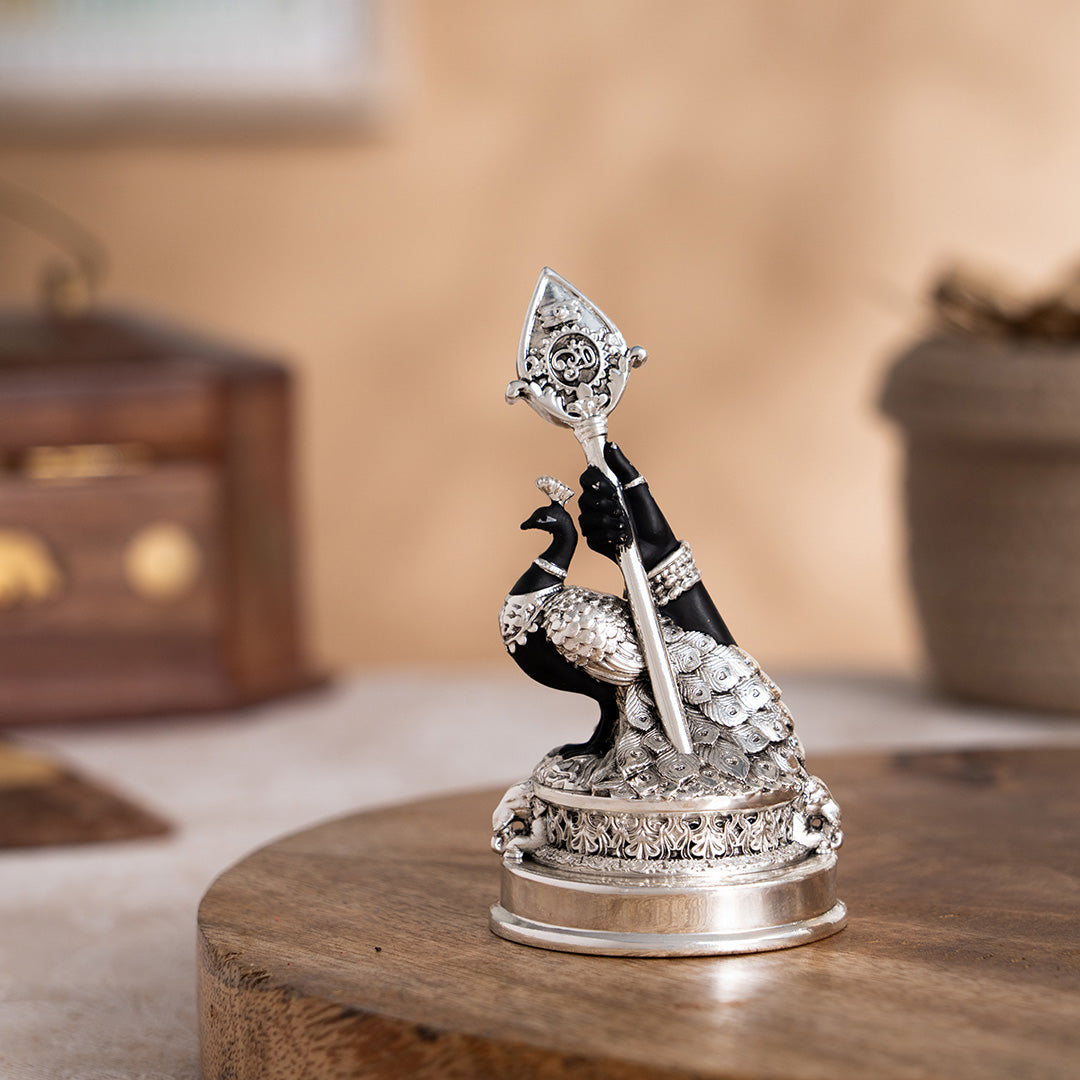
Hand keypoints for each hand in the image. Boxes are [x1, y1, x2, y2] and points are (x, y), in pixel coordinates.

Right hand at [579, 443, 678, 567]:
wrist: (657, 546)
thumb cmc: (649, 516)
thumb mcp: (638, 487)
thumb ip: (623, 467)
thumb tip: (610, 445)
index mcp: (606, 490)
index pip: (586, 478)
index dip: (594, 482)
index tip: (611, 489)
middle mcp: (597, 505)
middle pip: (583, 498)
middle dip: (603, 503)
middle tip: (620, 508)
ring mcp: (594, 523)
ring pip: (586, 517)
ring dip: (606, 520)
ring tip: (623, 523)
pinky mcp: (594, 540)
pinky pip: (591, 535)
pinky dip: (607, 535)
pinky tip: (621, 537)